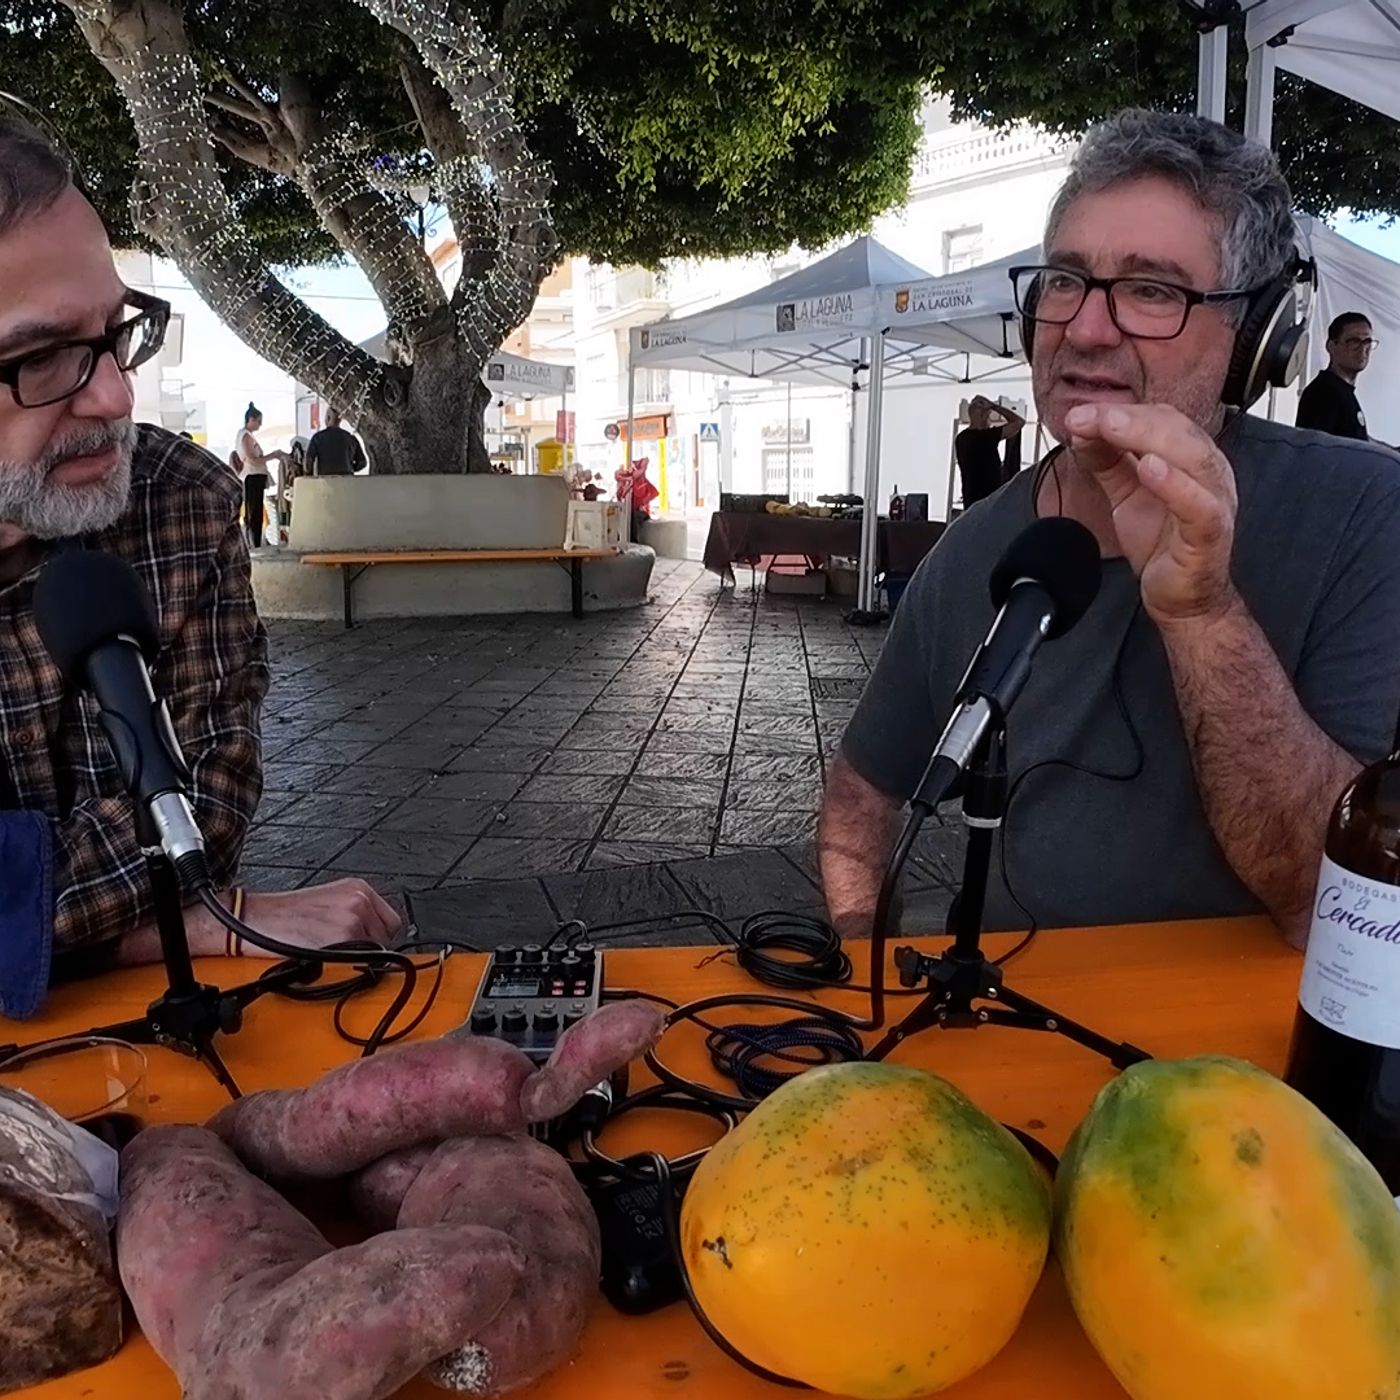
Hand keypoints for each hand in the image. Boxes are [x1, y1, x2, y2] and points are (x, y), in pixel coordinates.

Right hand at [199, 879, 401, 957]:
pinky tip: (324, 958)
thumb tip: (376, 936)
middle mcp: (359, 900)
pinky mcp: (342, 939)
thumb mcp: (329, 901)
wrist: (255, 920)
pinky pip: (358, 962)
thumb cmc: (285, 913)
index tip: (367, 946)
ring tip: (328, 953)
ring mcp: (353, 919)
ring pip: (374, 953)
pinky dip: (344, 965)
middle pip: (386, 938)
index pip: (391, 921)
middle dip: (369, 949)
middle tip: (342, 951)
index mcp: (358, 888)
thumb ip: (356, 913)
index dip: (379, 938)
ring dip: (356, 958)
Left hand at [1064, 402, 1238, 625]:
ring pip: (1192, 457)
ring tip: (1112, 427)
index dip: (1121, 411)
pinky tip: (1149, 468)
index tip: (1081, 412)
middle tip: (1089, 416)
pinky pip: (1198, 504)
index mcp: (1191, 459)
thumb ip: (1107, 461)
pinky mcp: (1210, 533)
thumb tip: (1082, 429)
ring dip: (1147, 437)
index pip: (1161, 418)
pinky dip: (1174, 483)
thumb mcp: (1125, 493)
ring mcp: (1214, 501)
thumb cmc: (1163, 545)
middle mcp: (1209, 473)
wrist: (1180, 598)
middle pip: (1176, 429)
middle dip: (1128, 418)